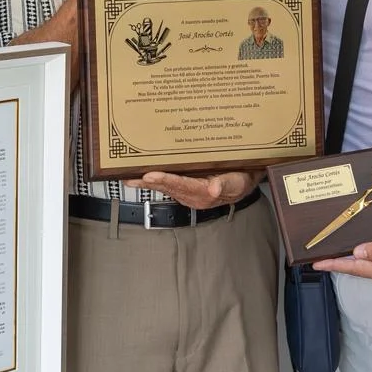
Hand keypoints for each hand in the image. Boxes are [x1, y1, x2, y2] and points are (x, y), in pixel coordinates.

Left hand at [138, 170, 256, 208]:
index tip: (150, 176)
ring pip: (164, 187)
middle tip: (131, 176)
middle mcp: (192, 195)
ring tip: (128, 177)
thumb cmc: (240, 178)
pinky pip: (166, 184)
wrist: (243, 180)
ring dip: (145, 183)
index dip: (165, 180)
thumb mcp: (237, 181)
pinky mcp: (184, 188)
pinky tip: (138, 177)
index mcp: (204, 193)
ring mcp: (187, 193)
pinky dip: (151, 180)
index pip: (182, 186)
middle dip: (148, 182)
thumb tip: (213, 189)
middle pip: (168, 188)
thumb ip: (224, 185)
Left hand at [312, 229, 371, 287]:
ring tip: (333, 256)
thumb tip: (357, 253)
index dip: (335, 265)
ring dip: (351, 262)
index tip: (316, 264)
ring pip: (367, 267)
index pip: (355, 268)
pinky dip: (365, 259)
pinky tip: (359, 253)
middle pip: (359, 270)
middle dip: (339, 264)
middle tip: (319, 259)